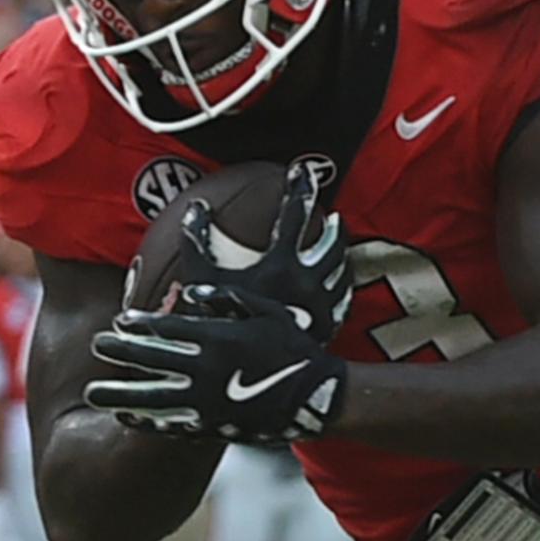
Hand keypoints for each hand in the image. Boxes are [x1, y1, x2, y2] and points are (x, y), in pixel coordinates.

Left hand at [89, 283, 346, 443]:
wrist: (318, 397)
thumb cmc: (294, 348)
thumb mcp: (267, 311)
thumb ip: (227, 298)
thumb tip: (190, 289)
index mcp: (219, 338)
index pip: (169, 328)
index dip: (140, 323)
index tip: (118, 320)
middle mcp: (207, 369)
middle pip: (153, 359)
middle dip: (121, 352)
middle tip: (96, 346)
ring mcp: (208, 401)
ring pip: (154, 397)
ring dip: (121, 394)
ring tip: (94, 393)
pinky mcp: (213, 426)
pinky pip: (172, 424)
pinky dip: (147, 421)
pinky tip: (126, 417)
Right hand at [179, 159, 351, 336]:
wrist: (247, 370)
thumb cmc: (222, 323)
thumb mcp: (201, 280)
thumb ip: (196, 242)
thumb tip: (197, 208)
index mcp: (281, 264)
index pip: (295, 213)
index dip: (299, 187)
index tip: (303, 170)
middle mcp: (307, 281)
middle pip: (331, 242)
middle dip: (332, 225)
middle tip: (331, 215)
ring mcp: (320, 305)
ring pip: (342, 270)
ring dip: (342, 253)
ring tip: (339, 244)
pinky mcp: (326, 326)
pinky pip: (343, 301)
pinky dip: (343, 287)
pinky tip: (341, 284)